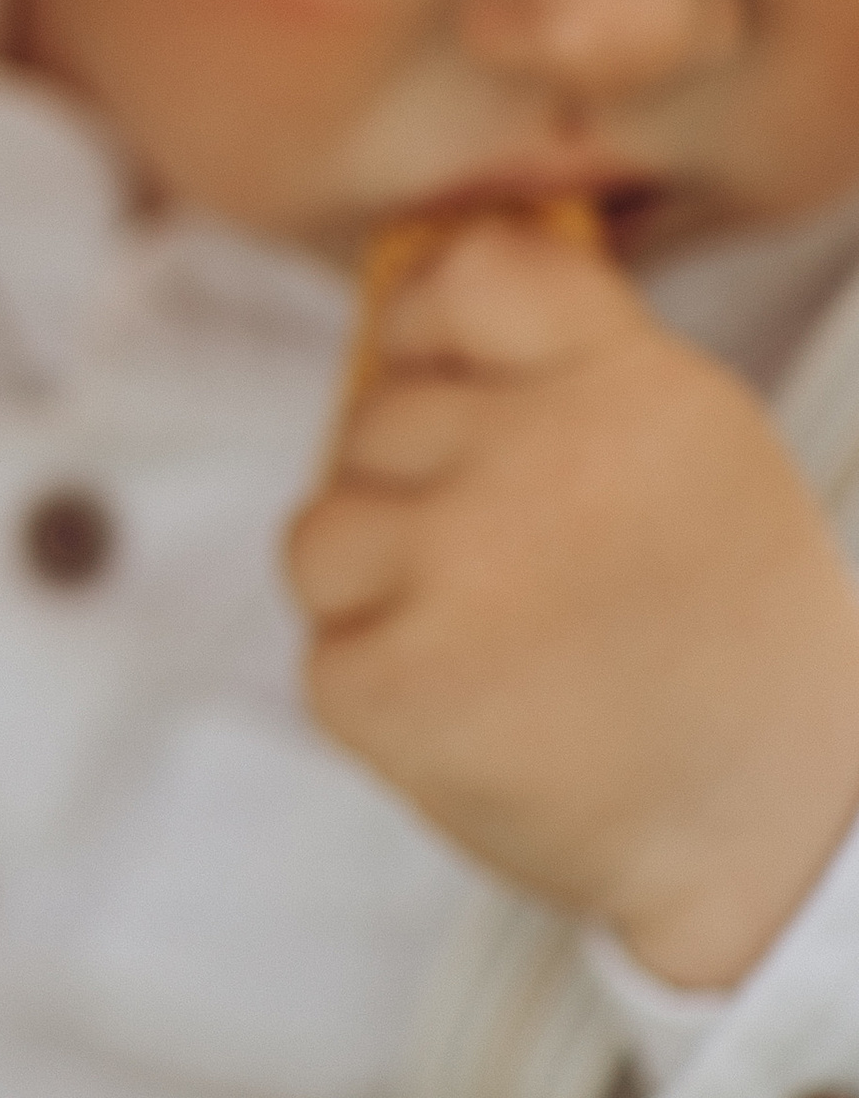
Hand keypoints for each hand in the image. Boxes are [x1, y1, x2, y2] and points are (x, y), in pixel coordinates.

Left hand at [286, 216, 858, 987]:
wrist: (773, 828)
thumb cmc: (717, 624)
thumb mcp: (688, 445)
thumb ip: (562, 358)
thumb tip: (409, 292)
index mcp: (629, 385)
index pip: (472, 270)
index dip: (436, 325)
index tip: (457, 387)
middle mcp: (543, 458)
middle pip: (380, 416)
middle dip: (423, 492)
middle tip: (531, 581)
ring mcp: (460, 570)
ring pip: (325, 530)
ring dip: (383, 590)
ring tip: (501, 648)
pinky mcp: (394, 683)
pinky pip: (327, 649)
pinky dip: (386, 692)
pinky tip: (485, 718)